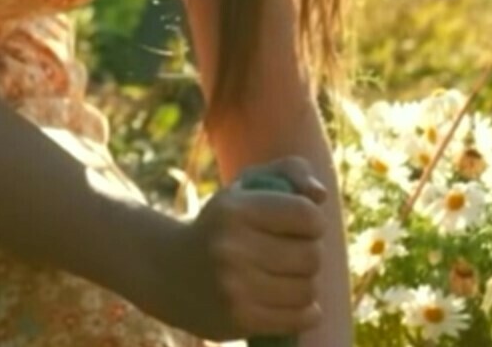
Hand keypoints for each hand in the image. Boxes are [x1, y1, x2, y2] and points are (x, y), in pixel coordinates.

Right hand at [139, 155, 327, 342]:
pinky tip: (292, 300)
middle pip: (312, 255)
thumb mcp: (246, 186)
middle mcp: (230, 248)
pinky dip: (306, 312)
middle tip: (289, 252)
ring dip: (306, 283)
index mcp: (233, 210)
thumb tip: (320, 195)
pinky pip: (300, 318)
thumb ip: (289, 171)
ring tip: (286, 275)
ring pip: (308, 289)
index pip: (307, 215)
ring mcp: (233, 287)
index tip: (299, 225)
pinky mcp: (239, 320)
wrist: (171, 272)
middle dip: (309, 253)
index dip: (312, 221)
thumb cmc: (222, 224)